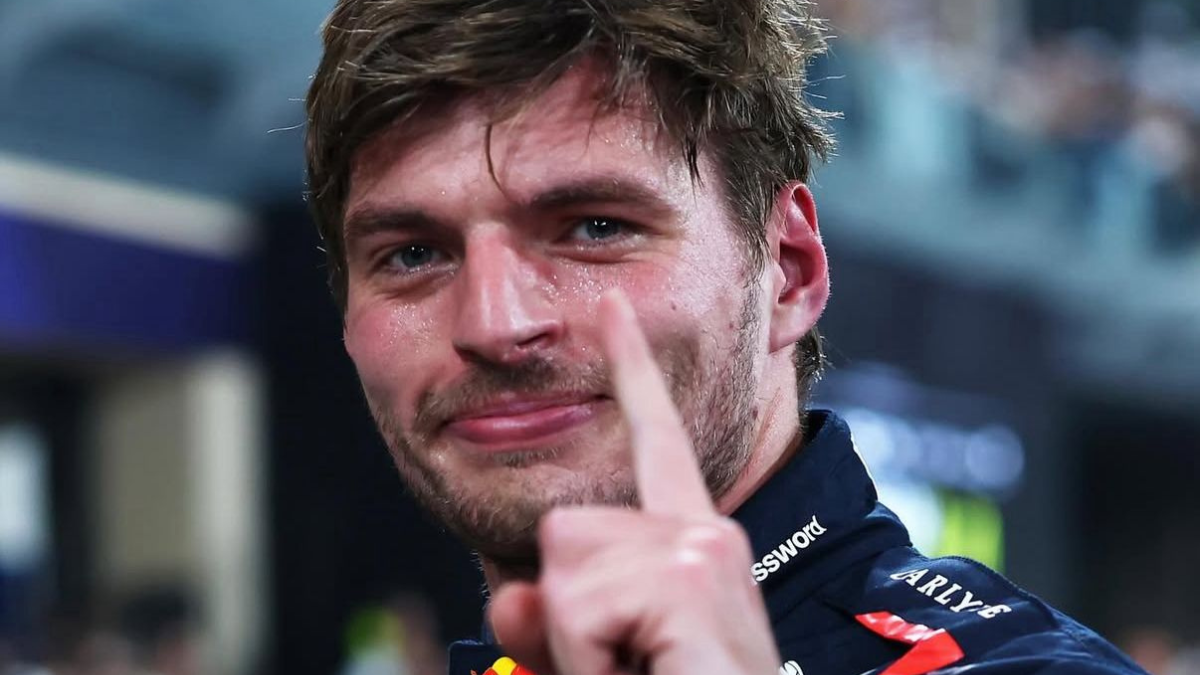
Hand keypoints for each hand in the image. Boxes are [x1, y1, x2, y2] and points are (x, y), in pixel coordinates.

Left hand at [489, 290, 779, 674]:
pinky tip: (649, 673)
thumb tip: (511, 596)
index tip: (613, 310)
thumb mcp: (599, 665)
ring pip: (561, 570)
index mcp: (687, 548)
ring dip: (580, 648)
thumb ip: (552, 627)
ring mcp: (703, 550)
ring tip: (643, 673)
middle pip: (562, 530)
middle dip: (569, 617)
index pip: (653, 444)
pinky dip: (590, 664)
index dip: (632, 374)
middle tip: (629, 669)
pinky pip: (577, 606)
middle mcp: (703, 535)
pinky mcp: (692, 573)